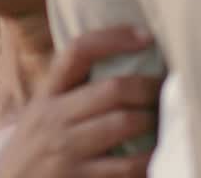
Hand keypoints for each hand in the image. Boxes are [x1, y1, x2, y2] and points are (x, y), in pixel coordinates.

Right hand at [0, 28, 159, 177]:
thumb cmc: (34, 151)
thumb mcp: (40, 115)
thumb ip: (69, 92)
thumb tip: (121, 65)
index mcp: (47, 95)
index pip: (79, 51)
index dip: (114, 38)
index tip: (145, 35)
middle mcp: (54, 118)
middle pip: (112, 89)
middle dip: (148, 87)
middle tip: (166, 88)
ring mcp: (66, 152)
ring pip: (123, 124)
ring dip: (151, 121)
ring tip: (164, 120)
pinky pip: (125, 167)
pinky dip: (147, 161)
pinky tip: (156, 157)